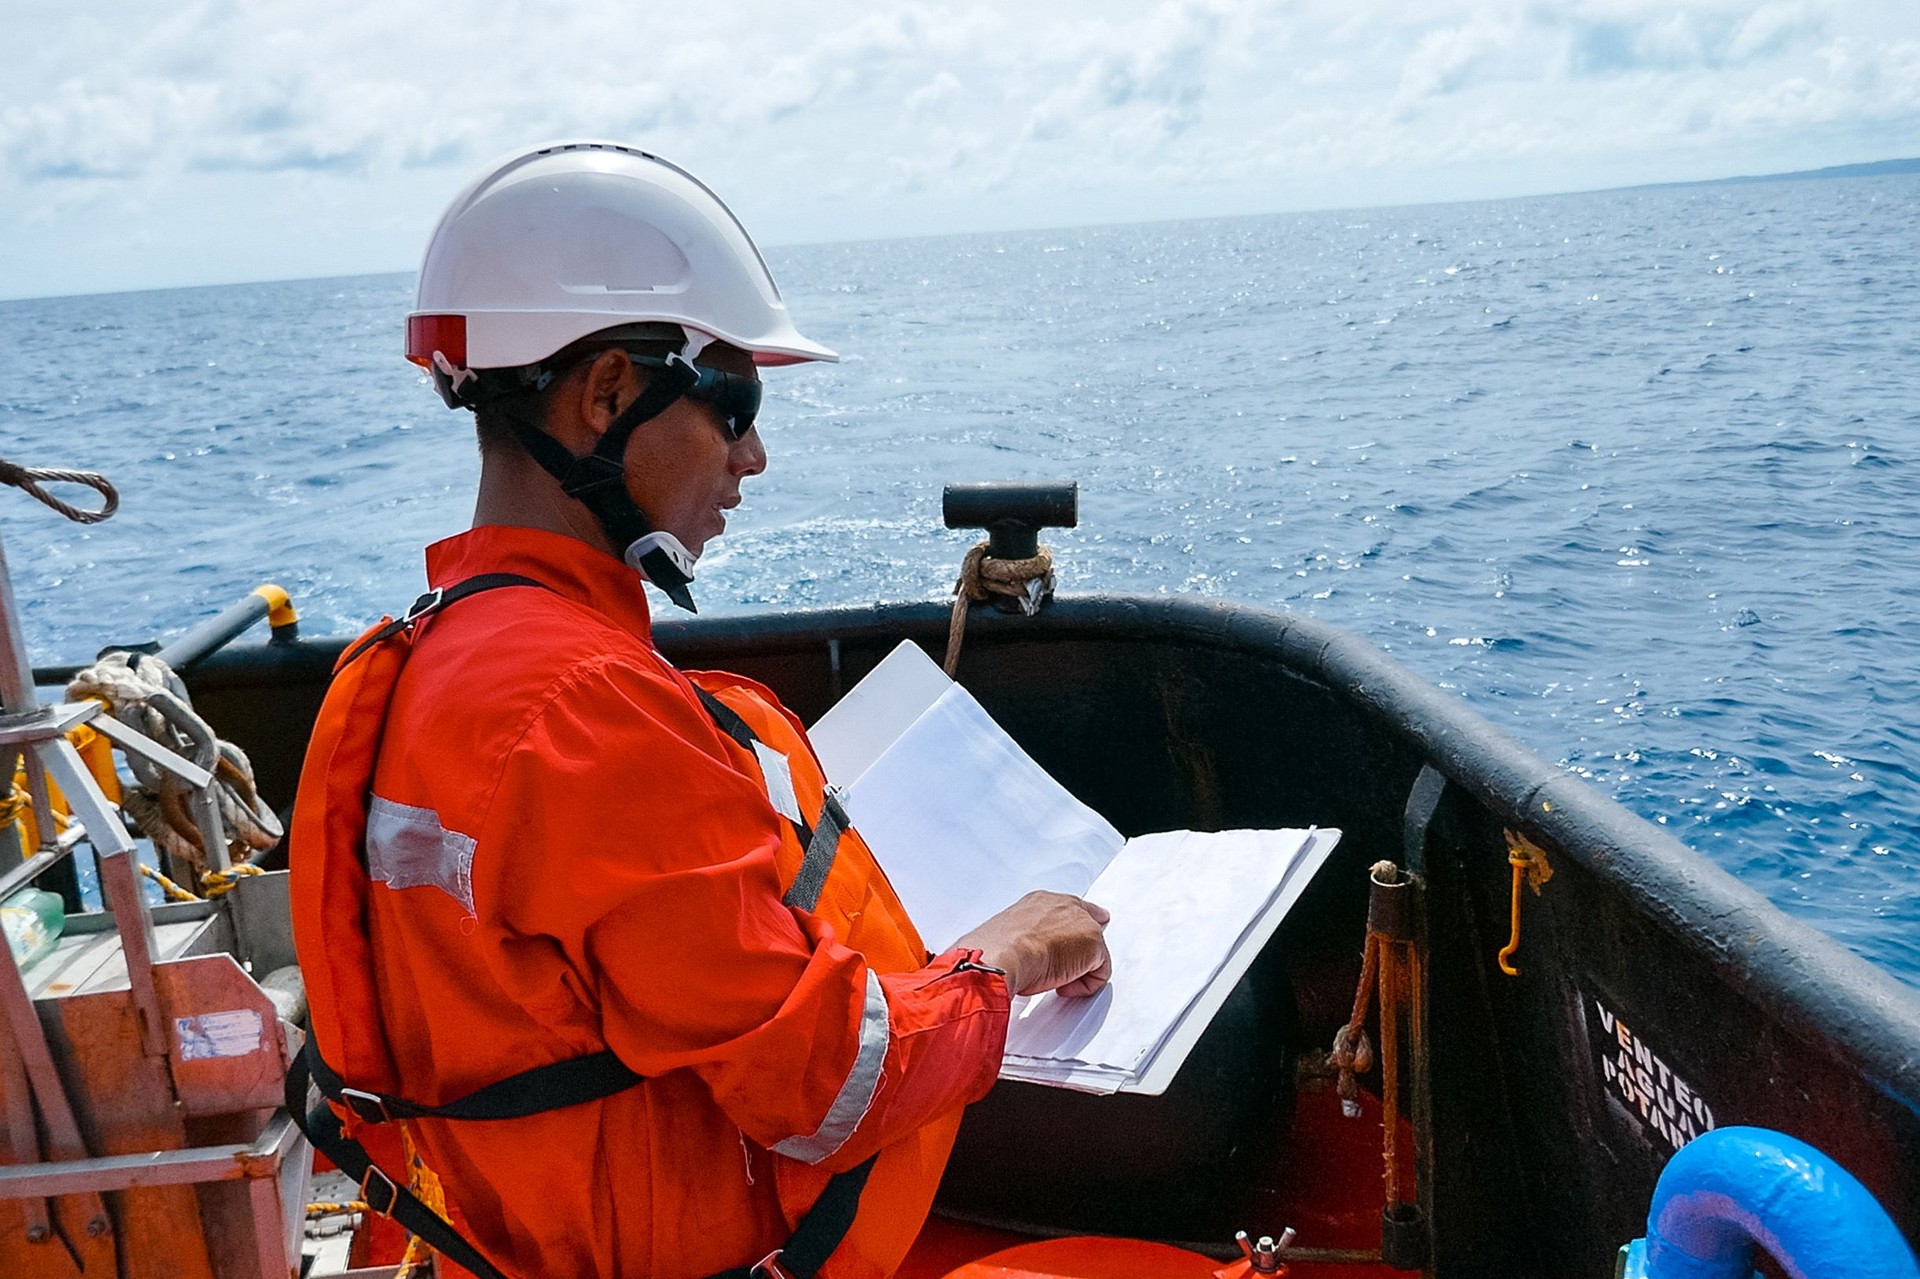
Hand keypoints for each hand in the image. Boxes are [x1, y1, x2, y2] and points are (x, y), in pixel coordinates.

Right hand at [954, 890, 1111, 997]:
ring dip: (1077, 972)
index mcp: (1040, 902)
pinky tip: (1062, 988)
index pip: (1067, 909)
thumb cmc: (994, 949)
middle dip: (1082, 949)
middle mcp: (1064, 906)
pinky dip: (1084, 986)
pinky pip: (1099, 974)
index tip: (1073, 939)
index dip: (1072, 927)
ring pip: (1093, 953)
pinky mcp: (1094, 945)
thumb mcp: (1004, 940)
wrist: (1002, 955)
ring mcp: (1082, 923)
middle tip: (1068, 970)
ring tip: (1054, 981)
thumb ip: (1019, 943)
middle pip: (1089, 925)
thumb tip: (1011, 960)